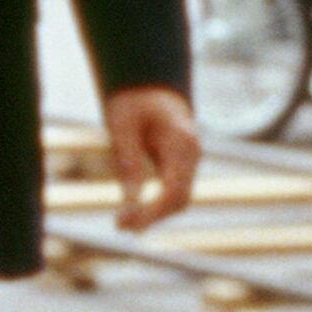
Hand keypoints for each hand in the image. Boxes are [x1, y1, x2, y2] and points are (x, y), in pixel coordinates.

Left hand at [104, 84, 199, 230]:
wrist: (148, 85)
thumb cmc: (133, 101)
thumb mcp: (121, 126)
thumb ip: (127, 162)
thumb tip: (130, 201)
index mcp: (181, 143)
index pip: (175, 190)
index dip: (152, 212)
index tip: (125, 221)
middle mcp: (192, 154)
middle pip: (181, 200)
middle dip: (152, 217)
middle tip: (119, 226)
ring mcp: (190, 160)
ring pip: (179, 199)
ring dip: (154, 214)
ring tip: (121, 223)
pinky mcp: (181, 165)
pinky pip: (173, 192)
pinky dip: (156, 205)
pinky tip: (132, 213)